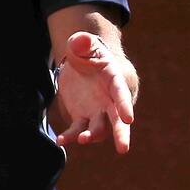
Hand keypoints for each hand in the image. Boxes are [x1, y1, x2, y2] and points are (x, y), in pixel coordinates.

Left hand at [54, 31, 136, 153]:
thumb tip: (80, 40)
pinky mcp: (83, 117)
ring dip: (91, 136)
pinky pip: (78, 129)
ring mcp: (97, 111)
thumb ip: (82, 42)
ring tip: (81, 140)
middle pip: (118, 120)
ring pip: (99, 129)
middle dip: (121, 134)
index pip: (121, 94)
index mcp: (114, 80)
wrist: (83, 64)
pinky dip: (70, 136)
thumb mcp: (84, 43)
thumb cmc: (88, 51)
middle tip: (123, 149)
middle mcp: (109, 100)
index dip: (125, 105)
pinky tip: (60, 140)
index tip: (129, 118)